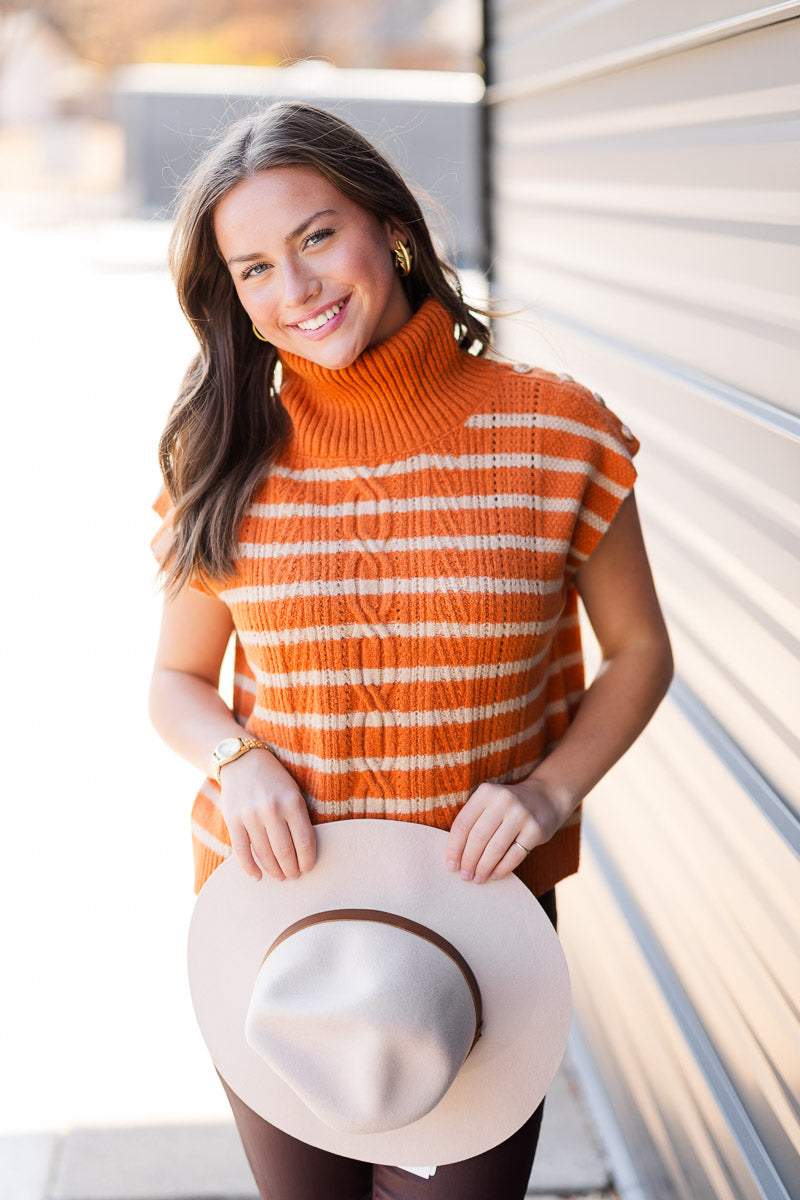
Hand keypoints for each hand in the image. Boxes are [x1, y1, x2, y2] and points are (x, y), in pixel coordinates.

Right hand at [219, 749, 315, 881]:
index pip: (305, 842)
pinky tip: (257, 876)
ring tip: (280, 876)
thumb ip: (299, 818)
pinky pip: (241, 851)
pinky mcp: (232, 819)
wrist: (243, 761)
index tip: (308, 868)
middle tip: (294, 876)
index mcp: (292, 802)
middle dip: (291, 869)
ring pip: (264, 854)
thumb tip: (304, 853)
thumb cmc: (275, 780)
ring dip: (274, 870)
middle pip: (285, 852)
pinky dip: (250, 868)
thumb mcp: (294, 792)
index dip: (308, 861)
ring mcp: (250, 815)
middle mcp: (271, 808)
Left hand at [445, 778, 566, 883]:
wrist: (546, 798)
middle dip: (468, 861)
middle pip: (478, 838)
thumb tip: (455, 857)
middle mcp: (503, 800)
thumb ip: (473, 822)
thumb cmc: (507, 807)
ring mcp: (521, 814)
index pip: (463, 824)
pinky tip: (495, 875)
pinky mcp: (536, 830)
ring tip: (478, 878)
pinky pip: (515, 855)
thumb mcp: (489, 803)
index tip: (451, 865)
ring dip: (483, 868)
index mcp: (486, 792)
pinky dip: (502, 869)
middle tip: (464, 876)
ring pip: (495, 849)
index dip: (454, 848)